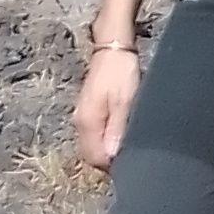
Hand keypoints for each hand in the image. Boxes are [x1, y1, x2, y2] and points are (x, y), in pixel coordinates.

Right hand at [74, 45, 140, 172]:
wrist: (112, 47)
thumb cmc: (120, 71)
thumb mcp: (125, 101)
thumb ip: (118, 129)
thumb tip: (112, 156)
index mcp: (88, 123)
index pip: (96, 159)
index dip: (113, 165)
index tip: (132, 162)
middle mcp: (81, 123)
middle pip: (92, 155)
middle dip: (109, 160)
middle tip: (132, 155)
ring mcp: (82, 116)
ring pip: (93, 145)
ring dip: (107, 149)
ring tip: (127, 144)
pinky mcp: (88, 110)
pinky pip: (94, 134)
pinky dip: (105, 139)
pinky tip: (120, 133)